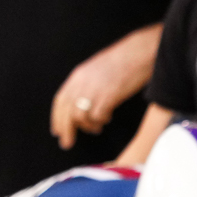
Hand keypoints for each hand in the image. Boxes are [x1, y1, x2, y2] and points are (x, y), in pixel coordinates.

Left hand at [50, 24, 160, 148]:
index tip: (57, 131)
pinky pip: (97, 116)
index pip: (60, 101)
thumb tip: (83, 101)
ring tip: (96, 128)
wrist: (139, 52)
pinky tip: (107, 119)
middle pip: (66, 112)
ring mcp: (94, 89)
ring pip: (80, 116)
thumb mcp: (98, 70)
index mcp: (78, 76)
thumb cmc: (124, 61)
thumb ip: (88, 84)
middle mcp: (82, 83)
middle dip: (65, 130)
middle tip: (67, 143)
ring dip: (87, 126)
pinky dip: (100, 120)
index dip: (57, 118)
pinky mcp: (108, 96)